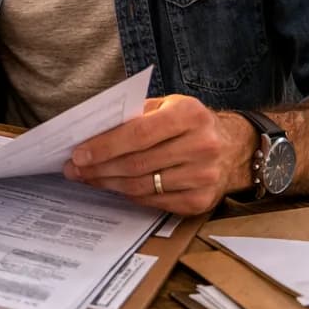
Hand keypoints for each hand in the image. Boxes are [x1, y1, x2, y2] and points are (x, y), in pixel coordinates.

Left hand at [61, 96, 255, 214]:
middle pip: (136, 164)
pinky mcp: (201, 201)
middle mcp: (202, 146)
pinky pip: (154, 202)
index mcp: (190, 115)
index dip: (104, 147)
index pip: (138, 134)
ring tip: (88, 178)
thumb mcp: (168, 106)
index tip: (78, 154)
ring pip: (142, 186)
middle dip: (99, 168)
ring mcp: (204, 177)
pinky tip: (114, 187)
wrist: (234, 148)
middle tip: (74, 170)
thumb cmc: (190, 124)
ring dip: (109, 184)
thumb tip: (92, 134)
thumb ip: (135, 116)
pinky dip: (129, 195)